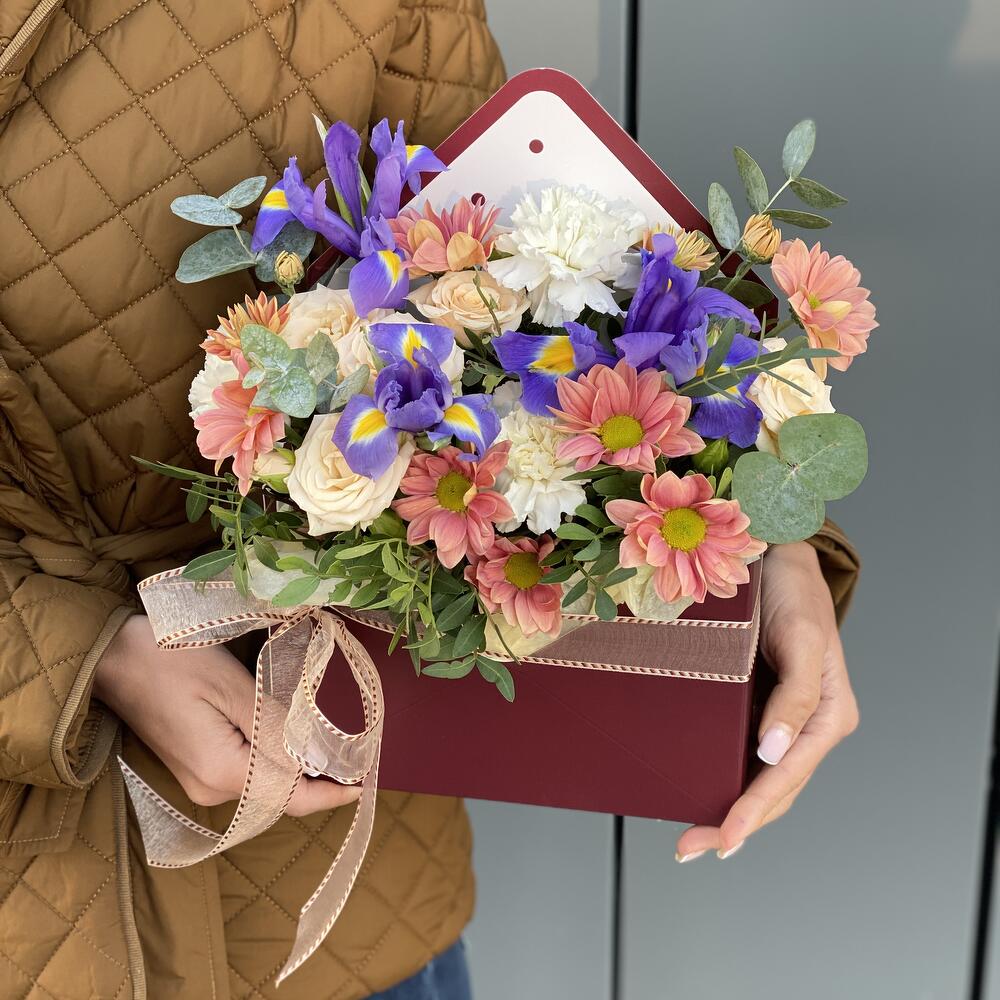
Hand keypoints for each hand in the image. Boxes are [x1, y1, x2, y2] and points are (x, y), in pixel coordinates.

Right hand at [94, 614, 359, 815]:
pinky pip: (246, 772)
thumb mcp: (233, 687)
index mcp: (220, 771)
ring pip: (263, 784)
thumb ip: (275, 727)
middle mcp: (208, 788)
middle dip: (318, 781)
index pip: (289, 797)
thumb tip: (314, 757)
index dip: (330, 794)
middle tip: (358, 762)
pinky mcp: (194, 766)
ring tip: (335, 753)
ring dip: (297, 770)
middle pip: (278, 794)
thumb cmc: (171, 659)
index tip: (365, 785)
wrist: (111, 655)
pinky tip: (293, 744)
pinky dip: (273, 761)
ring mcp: (198, 780)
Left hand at [675, 541, 858, 861]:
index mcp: (828, 716)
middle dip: (734, 823)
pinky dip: (724, 777)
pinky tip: (699, 788)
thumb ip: (794, 697)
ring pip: (758, 778)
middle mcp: (807, 725)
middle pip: (773, 789)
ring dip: (727, 808)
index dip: (753, 812)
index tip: (723, 839)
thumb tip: (773, 753)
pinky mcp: (759, 705)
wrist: (777, 558)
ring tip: (691, 835)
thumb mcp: (801, 639)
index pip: (787, 778)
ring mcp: (783, 718)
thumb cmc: (794, 593)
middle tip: (690, 848)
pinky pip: (743, 752)